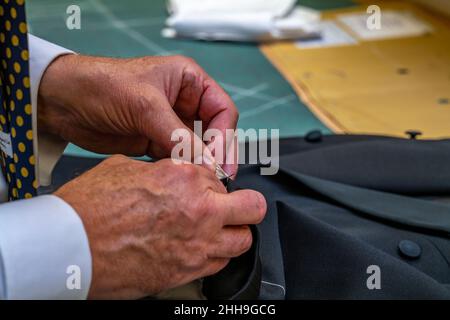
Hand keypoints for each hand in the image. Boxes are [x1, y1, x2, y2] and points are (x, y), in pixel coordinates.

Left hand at [38, 54, 238, 175]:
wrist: (62, 101)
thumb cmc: (102, 85)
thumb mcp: (146, 106)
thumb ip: (179, 136)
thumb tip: (207, 164)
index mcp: (188, 82)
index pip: (221, 110)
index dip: (225, 137)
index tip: (220, 162)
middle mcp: (183, 102)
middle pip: (213, 132)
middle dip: (215, 155)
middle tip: (218, 180)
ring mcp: (168, 124)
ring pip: (195, 149)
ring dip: (198, 166)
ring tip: (201, 186)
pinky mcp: (153, 142)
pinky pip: (176, 159)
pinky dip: (180, 171)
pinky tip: (180, 183)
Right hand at [54, 155, 265, 298]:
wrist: (70, 247)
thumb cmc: (90, 207)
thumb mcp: (125, 168)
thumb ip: (160, 170)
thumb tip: (171, 172)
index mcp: (185, 177)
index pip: (220, 176)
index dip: (211, 182)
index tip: (203, 187)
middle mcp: (200, 211)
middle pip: (253, 207)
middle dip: (244, 205)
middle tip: (231, 207)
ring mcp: (198, 245)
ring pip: (243, 241)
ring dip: (233, 233)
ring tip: (215, 230)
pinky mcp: (187, 273)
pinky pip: (221, 264)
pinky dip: (215, 256)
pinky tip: (197, 249)